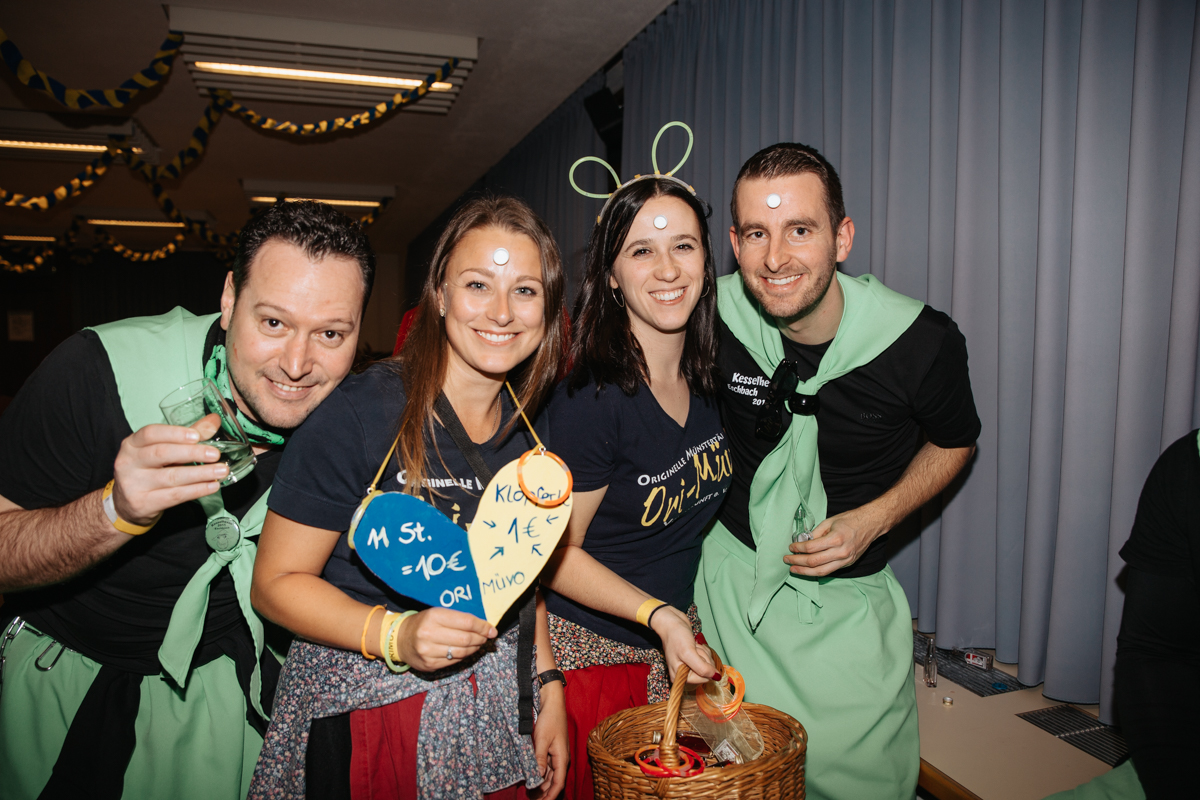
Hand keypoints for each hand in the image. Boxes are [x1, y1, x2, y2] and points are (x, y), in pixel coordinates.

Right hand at [111, 414, 225, 524]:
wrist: (126, 503)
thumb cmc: (149, 469)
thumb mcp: (163, 449)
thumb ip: (187, 435)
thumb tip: (214, 420)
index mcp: (132, 443)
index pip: (151, 433)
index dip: (174, 433)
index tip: (197, 436)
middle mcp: (128, 462)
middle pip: (162, 454)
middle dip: (192, 453)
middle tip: (215, 454)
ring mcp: (133, 484)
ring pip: (171, 477)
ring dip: (200, 474)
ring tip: (221, 471)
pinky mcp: (142, 503)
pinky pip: (174, 496)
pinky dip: (197, 490)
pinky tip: (212, 486)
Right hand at [395, 607, 497, 670]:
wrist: (400, 639)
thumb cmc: (423, 623)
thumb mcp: (437, 613)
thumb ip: (459, 618)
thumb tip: (485, 626)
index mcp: (433, 616)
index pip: (466, 622)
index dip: (483, 627)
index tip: (492, 629)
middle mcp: (429, 634)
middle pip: (466, 639)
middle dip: (481, 638)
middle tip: (486, 637)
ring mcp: (428, 651)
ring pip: (462, 652)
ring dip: (474, 648)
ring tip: (478, 643)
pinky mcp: (429, 665)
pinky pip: (454, 661)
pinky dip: (464, 656)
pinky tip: (466, 651)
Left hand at [530, 681, 567, 797]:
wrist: (552, 703)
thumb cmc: (550, 719)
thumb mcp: (542, 739)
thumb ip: (540, 758)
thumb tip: (538, 776)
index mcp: (562, 758)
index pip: (558, 783)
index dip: (550, 795)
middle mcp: (561, 759)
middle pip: (554, 782)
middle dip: (544, 793)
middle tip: (532, 799)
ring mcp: (557, 754)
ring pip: (550, 776)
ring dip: (542, 785)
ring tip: (530, 793)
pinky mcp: (551, 750)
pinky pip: (548, 767)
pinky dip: (541, 775)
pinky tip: (533, 778)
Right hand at [651, 606, 715, 683]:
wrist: (672, 621)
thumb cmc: (676, 636)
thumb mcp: (688, 653)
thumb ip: (702, 668)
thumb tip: (716, 677)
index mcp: (680, 677)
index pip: (703, 678)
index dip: (704, 665)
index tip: (694, 654)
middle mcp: (684, 674)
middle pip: (706, 671)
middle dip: (703, 657)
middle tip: (693, 648)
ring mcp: (689, 666)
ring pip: (707, 663)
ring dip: (702, 652)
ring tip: (692, 645)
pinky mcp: (693, 659)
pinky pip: (706, 657)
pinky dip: (702, 649)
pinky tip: (694, 645)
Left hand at [784, 505, 886, 576]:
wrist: (871, 524)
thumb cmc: (850, 520)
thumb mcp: (830, 521)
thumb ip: (816, 533)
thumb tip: (803, 541)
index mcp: (836, 539)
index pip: (811, 548)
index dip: (798, 548)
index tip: (790, 547)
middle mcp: (841, 552)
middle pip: (813, 562)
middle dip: (797, 561)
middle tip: (787, 559)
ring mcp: (846, 560)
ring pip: (821, 571)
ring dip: (805, 571)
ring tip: (793, 569)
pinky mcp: (848, 564)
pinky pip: (829, 570)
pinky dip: (817, 571)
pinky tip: (808, 569)